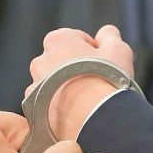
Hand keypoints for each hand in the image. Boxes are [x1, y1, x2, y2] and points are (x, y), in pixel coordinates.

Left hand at [27, 25, 135, 139]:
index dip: (94, 51)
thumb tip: (106, 32)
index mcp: (58, 39)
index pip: (77, 39)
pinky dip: (59, 108)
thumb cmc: (107, 81)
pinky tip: (76, 114)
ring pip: (53, 84)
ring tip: (86, 103)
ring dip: (66, 89)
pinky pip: (47, 105)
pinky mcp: (34, 110)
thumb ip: (110, 35)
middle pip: (62, 61)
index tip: (105, 65)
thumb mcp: (118, 49)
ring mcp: (34, 86)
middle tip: (96, 83)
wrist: (94, 120)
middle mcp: (40, 60)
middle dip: (76, 69)